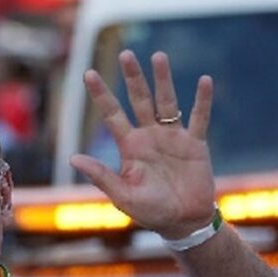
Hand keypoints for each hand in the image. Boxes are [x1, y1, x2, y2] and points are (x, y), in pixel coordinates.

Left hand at [71, 50, 216, 238]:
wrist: (182, 222)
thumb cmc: (150, 211)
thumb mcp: (122, 196)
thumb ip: (101, 175)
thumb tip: (73, 158)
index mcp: (130, 146)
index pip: (112, 114)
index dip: (101, 94)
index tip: (89, 73)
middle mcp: (149, 136)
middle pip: (139, 100)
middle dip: (133, 78)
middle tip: (126, 54)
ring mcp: (173, 137)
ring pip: (167, 102)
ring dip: (163, 80)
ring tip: (158, 56)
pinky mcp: (195, 144)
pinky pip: (199, 119)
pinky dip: (202, 101)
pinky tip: (205, 81)